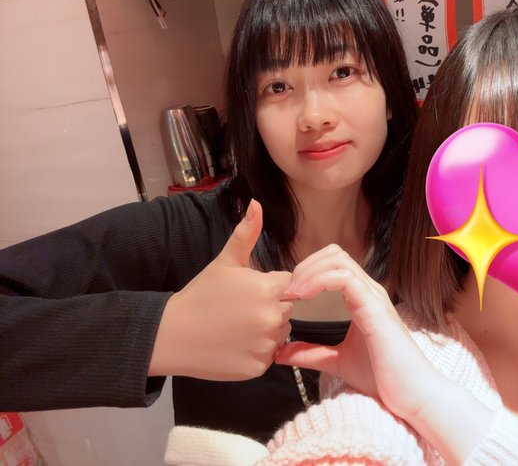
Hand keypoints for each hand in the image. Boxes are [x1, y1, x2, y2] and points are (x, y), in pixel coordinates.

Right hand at [149, 200, 292, 380]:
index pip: (291, 285)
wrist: (173, 335)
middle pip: (287, 309)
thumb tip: (257, 203)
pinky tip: (235, 344)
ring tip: (237, 326)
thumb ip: (246, 233)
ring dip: (266, 330)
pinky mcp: (259, 367)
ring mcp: (266, 344)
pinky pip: (269, 355)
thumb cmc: (201, 294)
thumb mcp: (225, 262)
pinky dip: (256, 351)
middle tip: (240, 309)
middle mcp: (273, 317)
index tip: (250, 291)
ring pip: (280, 333)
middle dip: (270, 307)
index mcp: (269, 289)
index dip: (272, 287)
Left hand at [276, 245, 442, 421]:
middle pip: (334, 254)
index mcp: (361, 298)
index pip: (333, 264)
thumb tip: (280, 353)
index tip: (287, 295)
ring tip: (293, 293)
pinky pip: (346, 278)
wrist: (412, 397)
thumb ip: (311, 354)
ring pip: (339, 260)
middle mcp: (368, 291)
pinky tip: (305, 297)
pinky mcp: (375, 309)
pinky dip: (320, 280)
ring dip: (309, 271)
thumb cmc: (383, 378)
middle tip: (288, 291)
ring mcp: (373, 297)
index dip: (307, 271)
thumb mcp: (338, 362)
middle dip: (305, 265)